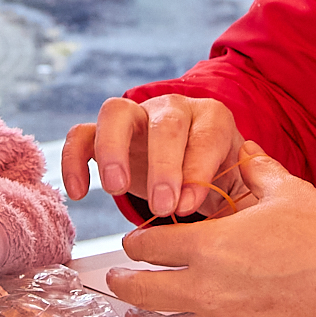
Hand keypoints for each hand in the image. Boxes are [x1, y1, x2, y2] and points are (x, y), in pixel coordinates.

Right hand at [63, 94, 241, 218]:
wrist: (196, 173)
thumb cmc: (220, 182)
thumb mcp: (241, 188)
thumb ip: (240, 193)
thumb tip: (223, 200)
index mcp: (212, 118)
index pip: (206, 135)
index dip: (197, 170)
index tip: (187, 207)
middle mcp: (173, 109)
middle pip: (165, 123)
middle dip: (163, 166)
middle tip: (161, 206)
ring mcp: (136, 117)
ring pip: (116, 113)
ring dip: (114, 150)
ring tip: (115, 189)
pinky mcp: (105, 133)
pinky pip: (82, 135)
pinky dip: (74, 159)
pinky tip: (79, 193)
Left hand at [114, 146, 315, 316]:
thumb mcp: (288, 192)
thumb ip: (257, 170)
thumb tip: (246, 152)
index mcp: (211, 245)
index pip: (147, 245)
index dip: (135, 242)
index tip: (134, 243)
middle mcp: (206, 289)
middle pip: (139, 291)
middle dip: (121, 283)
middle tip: (117, 280)